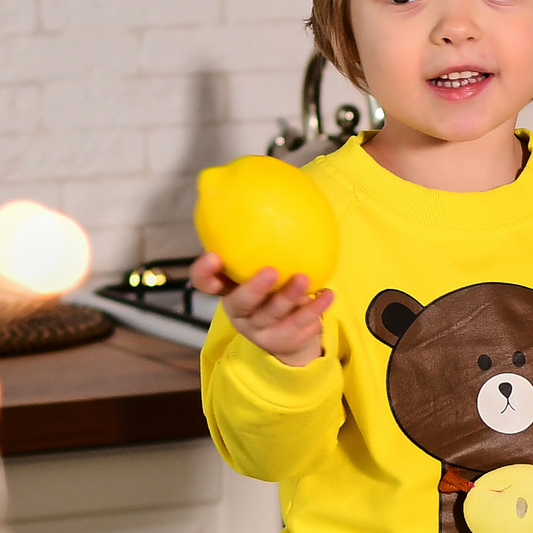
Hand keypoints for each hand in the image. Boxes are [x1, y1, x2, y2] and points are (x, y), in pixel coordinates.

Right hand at [192, 251, 332, 367]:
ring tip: (304, 279)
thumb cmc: (274, 288)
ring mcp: (258, 329)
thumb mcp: (263, 265)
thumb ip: (261, 241)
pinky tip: (328, 294)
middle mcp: (239, 311)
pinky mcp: (279, 341)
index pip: (206, 282)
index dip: (205, 272)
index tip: (214, 256)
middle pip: (240, 302)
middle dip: (254, 288)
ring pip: (272, 313)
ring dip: (289, 297)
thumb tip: (274, 191)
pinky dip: (314, 309)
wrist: (290, 333)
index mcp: (228, 289)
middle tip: (271, 271)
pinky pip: (298, 325)